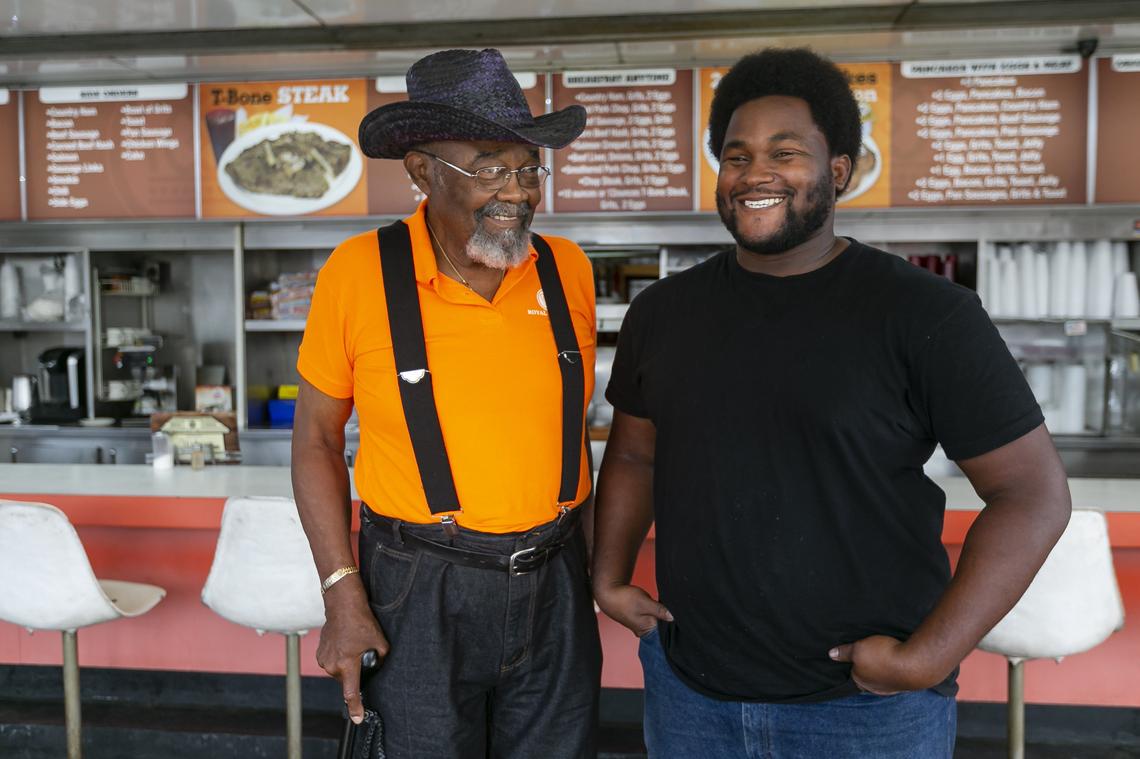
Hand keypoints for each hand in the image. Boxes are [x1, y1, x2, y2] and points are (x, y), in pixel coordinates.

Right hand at [316, 596, 388, 723]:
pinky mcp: (320, 654)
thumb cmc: (361, 622)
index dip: (356, 707)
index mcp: (347, 664)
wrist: (343, 606)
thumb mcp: (380, 642)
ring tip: (353, 645)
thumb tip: (377, 666)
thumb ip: (381, 659)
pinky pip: (333, 663)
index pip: (351, 693)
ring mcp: (324, 660)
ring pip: (340, 672)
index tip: (357, 718)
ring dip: (347, 664)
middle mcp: (332, 665)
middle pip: (347, 680)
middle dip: (355, 672)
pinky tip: (345, 644)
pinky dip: (340, 657)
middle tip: (362, 653)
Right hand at [594, 582, 672, 637]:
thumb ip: (660, 610)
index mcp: (646, 630)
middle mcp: (644, 631)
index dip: (674, 625)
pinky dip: (656, 613)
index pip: (666, 632)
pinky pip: (652, 618)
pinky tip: (659, 607)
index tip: (681, 618)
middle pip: (662, 628)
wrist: (608, 594)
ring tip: (667, 608)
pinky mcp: (638, 619)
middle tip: (676, 610)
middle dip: (669, 620)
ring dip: (662, 615)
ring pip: (657, 622)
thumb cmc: (624, 599)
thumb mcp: (644, 602)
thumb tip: (673, 617)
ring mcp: (641, 625)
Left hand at [828, 635, 936, 695]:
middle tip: (871, 653)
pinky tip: (898, 660)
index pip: (852, 673)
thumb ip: (845, 652)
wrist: (916, 664)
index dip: (853, 663)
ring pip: (882, 676)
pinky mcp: (905, 683)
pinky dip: (895, 668)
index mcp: (860, 681)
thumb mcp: (859, 648)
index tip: (856, 655)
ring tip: (885, 654)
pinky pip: (896, 675)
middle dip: (868, 666)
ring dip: (883, 667)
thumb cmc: (884, 655)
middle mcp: (875, 688)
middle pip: (867, 676)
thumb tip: (831, 654)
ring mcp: (891, 688)